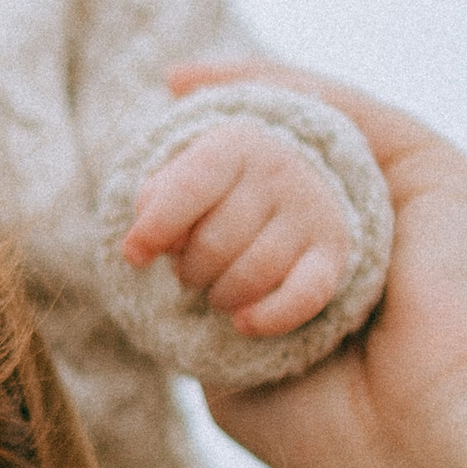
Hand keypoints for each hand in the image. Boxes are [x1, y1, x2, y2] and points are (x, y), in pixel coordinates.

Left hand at [126, 111, 354, 338]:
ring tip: (214, 291)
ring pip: (253, 273)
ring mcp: (310, 212)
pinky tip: (242, 323)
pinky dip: (269, 317)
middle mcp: (279, 171)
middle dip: (190, 269)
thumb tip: (145, 231)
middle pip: (216, 242)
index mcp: (235, 144)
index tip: (134, 255)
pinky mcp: (332, 253)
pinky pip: (304, 296)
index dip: (156, 227)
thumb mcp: (186, 171)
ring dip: (220, 295)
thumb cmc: (221, 186)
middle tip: (189, 270)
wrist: (296, 175)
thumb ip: (159, 195)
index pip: (191, 186)